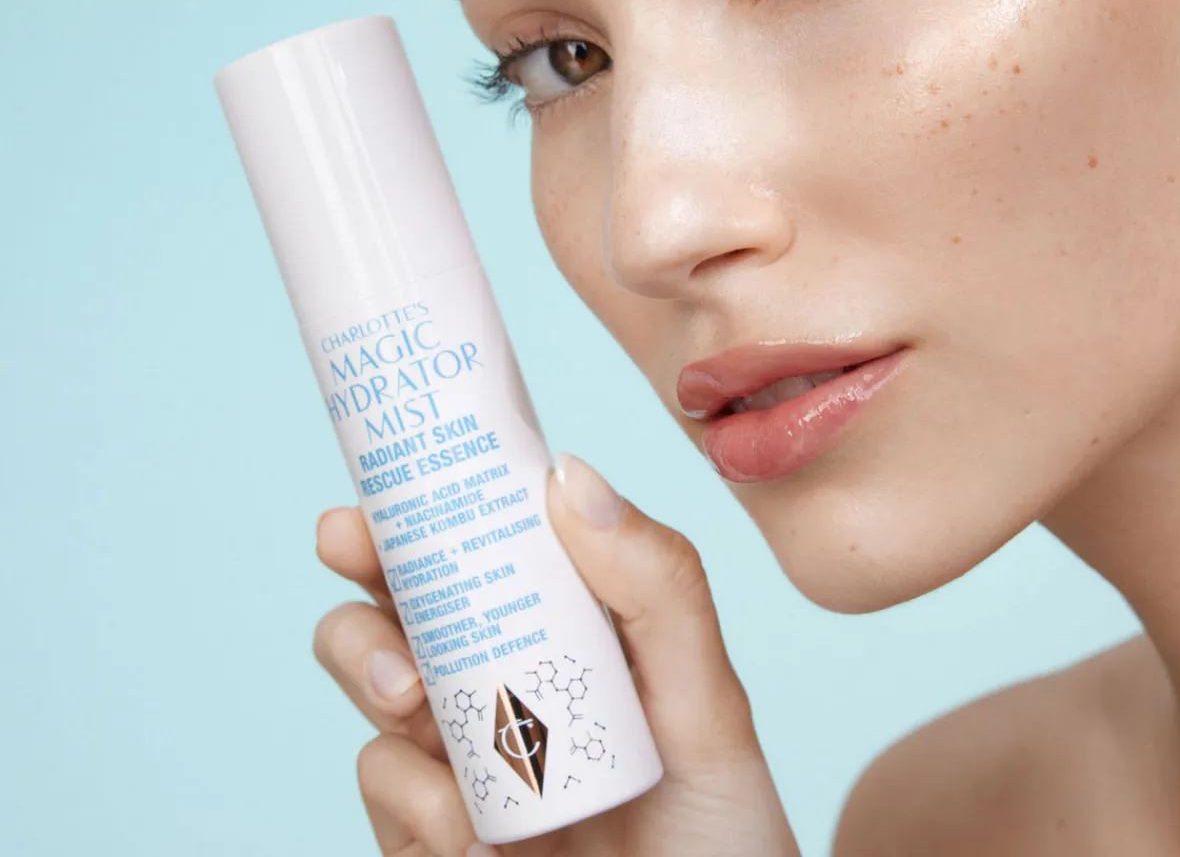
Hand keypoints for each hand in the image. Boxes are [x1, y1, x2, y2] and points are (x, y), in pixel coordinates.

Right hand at [313, 451, 798, 856]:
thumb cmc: (716, 828)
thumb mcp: (706, 703)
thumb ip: (657, 588)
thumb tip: (569, 472)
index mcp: (567, 627)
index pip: (492, 542)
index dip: (434, 501)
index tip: (390, 474)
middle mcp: (504, 678)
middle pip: (407, 595)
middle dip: (365, 564)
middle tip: (350, 546)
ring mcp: (461, 755)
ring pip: (373, 677)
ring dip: (373, 666)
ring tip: (412, 698)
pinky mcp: (430, 831)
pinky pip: (385, 787)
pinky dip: (415, 798)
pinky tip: (473, 833)